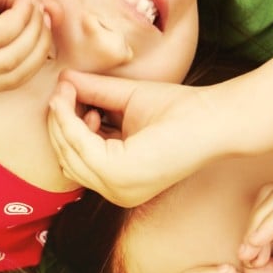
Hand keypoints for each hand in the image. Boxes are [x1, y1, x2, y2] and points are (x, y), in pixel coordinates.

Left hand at [0, 0, 55, 90]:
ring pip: (8, 60)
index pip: (8, 81)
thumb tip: (59, 19)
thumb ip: (31, 11)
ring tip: (29, 1)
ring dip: (30, 28)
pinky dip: (18, 17)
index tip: (44, 22)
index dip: (34, 55)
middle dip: (37, 43)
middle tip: (40, 10)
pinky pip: (0, 39)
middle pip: (12, 75)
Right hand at [46, 71, 213, 206]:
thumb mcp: (125, 100)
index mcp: (121, 182)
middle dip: (58, 122)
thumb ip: (94, 94)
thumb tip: (62, 80)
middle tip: (61, 90)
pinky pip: (79, 146)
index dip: (65, 127)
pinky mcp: (119, 174)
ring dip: (62, 119)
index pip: (76, 160)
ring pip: (68, 153)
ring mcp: (118, 188)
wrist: (214, 117)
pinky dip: (69, 121)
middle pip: (66, 159)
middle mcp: (118, 192)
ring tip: (68, 91)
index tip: (65, 94)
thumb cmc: (181, 110)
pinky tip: (74, 99)